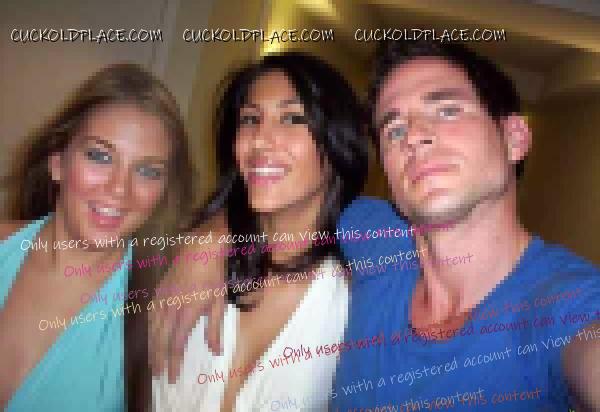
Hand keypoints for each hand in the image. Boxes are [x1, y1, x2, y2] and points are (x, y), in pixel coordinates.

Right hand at [149, 215, 227, 381]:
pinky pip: (150, 314)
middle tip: (159, 375)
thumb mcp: (219, 300)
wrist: (202, 245)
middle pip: (161, 338)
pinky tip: (150, 337)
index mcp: (187, 309)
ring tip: (153, 362)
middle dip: (159, 358)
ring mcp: (162, 297)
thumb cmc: (215, 273)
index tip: (172, 376)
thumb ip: (214, 327)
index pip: (176, 342)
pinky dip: (149, 329)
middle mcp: (171, 305)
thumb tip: (215, 351)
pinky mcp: (159, 290)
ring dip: (152, 347)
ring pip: (152, 327)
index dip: (173, 361)